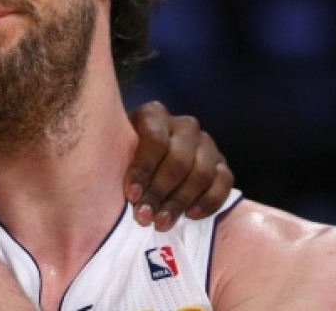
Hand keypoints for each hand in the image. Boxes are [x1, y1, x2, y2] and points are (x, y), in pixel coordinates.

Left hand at [125, 100, 234, 230]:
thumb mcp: (115, 149)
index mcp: (154, 114)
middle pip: (178, 160)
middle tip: (144, 217)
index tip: (130, 196)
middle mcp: (183, 125)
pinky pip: (224, 182)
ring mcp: (206, 143)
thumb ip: (112, 159)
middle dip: (159, 192)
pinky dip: (208, 201)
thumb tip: (111, 188)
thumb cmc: (124, 156)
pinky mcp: (221, 163)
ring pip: (201, 172)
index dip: (143, 169)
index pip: (154, 140)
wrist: (150, 161)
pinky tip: (190, 216)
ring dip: (180, 201)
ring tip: (162, 222)